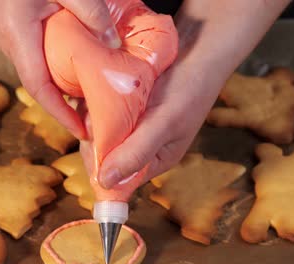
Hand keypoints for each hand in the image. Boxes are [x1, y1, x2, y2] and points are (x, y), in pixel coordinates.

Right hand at [0, 0, 121, 138]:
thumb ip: (90, 13)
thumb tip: (114, 42)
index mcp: (18, 35)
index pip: (38, 87)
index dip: (60, 114)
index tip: (81, 132)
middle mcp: (8, 40)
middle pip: (40, 81)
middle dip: (66, 103)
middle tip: (95, 115)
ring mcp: (7, 33)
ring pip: (38, 67)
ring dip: (62, 83)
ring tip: (90, 94)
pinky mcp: (12, 24)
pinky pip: (37, 52)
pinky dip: (57, 63)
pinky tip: (77, 61)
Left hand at [90, 55, 228, 187]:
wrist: (198, 49)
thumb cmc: (190, 89)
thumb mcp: (164, 124)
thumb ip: (136, 154)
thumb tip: (106, 183)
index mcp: (154, 161)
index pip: (119, 180)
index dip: (100, 169)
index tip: (94, 147)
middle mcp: (141, 147)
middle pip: (103, 157)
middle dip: (95, 140)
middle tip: (99, 116)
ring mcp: (132, 125)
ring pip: (98, 133)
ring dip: (94, 119)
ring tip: (102, 99)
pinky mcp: (124, 106)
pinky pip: (100, 112)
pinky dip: (96, 103)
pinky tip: (101, 89)